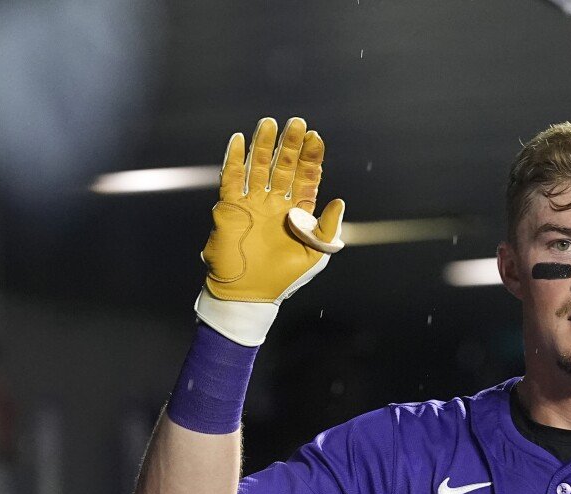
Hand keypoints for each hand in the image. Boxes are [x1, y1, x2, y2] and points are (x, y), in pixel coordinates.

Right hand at [195, 116, 344, 345]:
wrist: (250, 292)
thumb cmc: (284, 276)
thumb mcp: (315, 254)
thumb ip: (327, 228)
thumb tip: (339, 201)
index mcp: (298, 213)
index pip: (306, 178)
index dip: (311, 158)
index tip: (316, 137)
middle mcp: (276, 203)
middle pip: (284, 166)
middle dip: (290, 145)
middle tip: (296, 123)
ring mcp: (253, 203)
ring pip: (258, 167)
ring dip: (264, 145)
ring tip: (269, 123)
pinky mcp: (230, 208)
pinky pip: (232, 179)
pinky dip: (235, 159)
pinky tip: (240, 140)